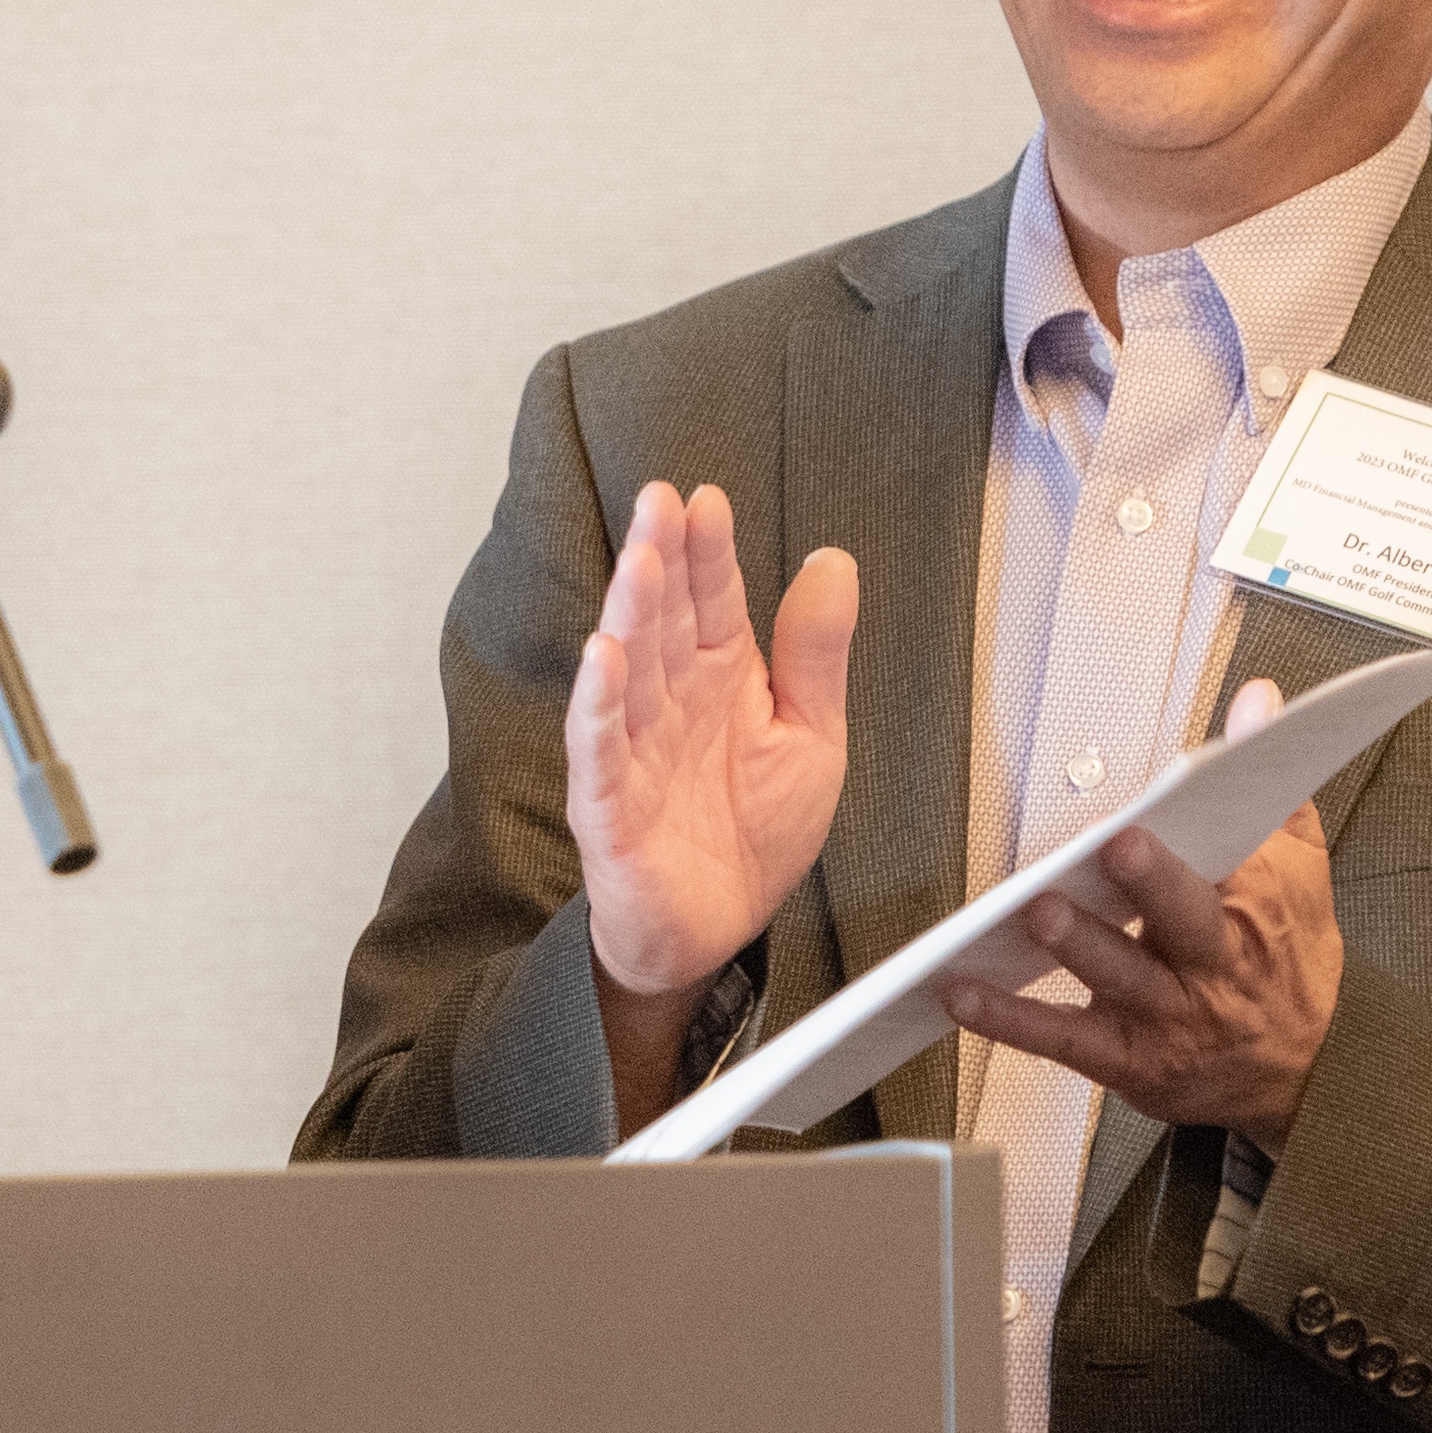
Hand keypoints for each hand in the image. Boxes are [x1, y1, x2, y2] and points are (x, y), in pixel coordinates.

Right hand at [565, 481, 860, 1125]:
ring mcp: (635, 751)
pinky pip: (600, 750)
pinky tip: (600, 660)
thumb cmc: (754, 836)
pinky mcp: (610, 806)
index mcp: (719, 680)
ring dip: (629, 615)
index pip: (712, 601)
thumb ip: (815, 654)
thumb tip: (834, 561)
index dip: (709, 552)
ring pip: (628, 672)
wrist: (716, 933)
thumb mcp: (811, 737)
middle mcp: (671, 705)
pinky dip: (597, 706)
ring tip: (639, 564)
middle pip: (662, 622)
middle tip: (660, 502)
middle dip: (661, 560)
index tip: (707, 499)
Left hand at [941, 676, 1341, 1152]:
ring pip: (1120, 977)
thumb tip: (1257, 698)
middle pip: (1186, 920)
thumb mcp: (1300, 873)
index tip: (1169, 807)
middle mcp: (1213, 967)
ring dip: (1077, 944)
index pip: (1235, 865)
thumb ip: (1270, 785)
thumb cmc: (1286, 963)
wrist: (1300, 1079)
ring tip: (1034, 911)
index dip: (1201, 838)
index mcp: (1256, 912)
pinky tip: (962, 990)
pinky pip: (1064, 1039)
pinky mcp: (1128, 1061)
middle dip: (1152, 884)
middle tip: (1113, 847)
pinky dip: (1010, 1018)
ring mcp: (1169, 1017)